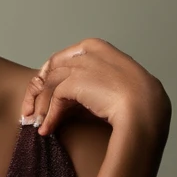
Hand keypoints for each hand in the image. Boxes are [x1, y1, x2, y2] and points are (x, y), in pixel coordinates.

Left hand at [19, 37, 170, 137]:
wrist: (145, 109)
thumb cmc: (136, 103)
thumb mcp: (110, 88)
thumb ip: (87, 87)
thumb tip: (63, 104)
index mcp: (97, 47)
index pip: (62, 59)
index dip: (49, 79)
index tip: (43, 96)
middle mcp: (87, 51)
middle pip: (51, 70)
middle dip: (38, 93)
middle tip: (31, 112)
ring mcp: (81, 64)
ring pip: (50, 85)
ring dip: (41, 107)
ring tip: (36, 124)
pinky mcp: (75, 81)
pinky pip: (54, 99)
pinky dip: (48, 116)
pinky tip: (47, 129)